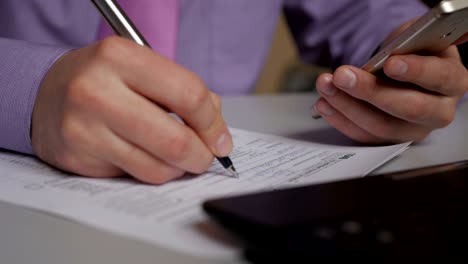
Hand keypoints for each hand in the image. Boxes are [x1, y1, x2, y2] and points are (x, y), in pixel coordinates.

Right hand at [31, 37, 232, 183]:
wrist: (45, 94)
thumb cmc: (102, 80)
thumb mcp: (141, 67)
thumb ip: (183, 91)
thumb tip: (216, 130)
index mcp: (120, 57)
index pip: (188, 94)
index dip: (213, 123)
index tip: (220, 138)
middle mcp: (97, 91)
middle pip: (174, 139)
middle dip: (201, 155)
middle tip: (206, 156)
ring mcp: (84, 128)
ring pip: (157, 167)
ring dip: (178, 168)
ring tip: (177, 157)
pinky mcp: (78, 158)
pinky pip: (134, 176)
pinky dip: (151, 171)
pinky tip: (146, 156)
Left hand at [314, 26, 467, 143]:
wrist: (401, 72)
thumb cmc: (411, 54)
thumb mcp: (414, 40)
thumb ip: (408, 42)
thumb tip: (394, 51)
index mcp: (452, 81)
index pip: (440, 78)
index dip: (416, 71)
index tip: (389, 63)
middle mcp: (438, 111)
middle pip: (408, 108)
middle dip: (371, 91)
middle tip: (343, 76)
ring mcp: (413, 130)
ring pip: (382, 126)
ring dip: (347, 106)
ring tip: (326, 86)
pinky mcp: (389, 140)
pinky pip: (364, 136)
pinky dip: (341, 119)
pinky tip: (325, 103)